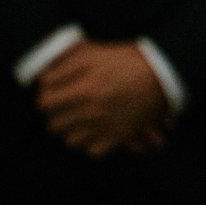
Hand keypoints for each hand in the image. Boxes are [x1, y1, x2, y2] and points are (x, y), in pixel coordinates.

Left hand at [36, 41, 169, 158]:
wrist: (161, 74)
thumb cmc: (128, 60)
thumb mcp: (95, 53)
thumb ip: (66, 61)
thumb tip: (44, 74)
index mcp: (81, 89)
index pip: (44, 102)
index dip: (45, 97)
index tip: (51, 94)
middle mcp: (89, 111)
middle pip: (54, 125)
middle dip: (56, 116)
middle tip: (64, 108)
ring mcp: (103, 126)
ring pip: (70, 141)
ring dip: (71, 131)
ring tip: (78, 121)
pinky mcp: (117, 137)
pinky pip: (92, 151)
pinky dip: (91, 144)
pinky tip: (95, 132)